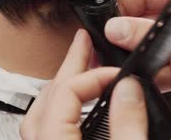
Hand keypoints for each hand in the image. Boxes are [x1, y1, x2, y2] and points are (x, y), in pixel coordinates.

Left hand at [20, 30, 148, 139]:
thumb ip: (128, 123)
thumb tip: (128, 87)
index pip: (66, 92)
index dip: (95, 75)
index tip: (121, 73)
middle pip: (47, 97)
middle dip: (69, 66)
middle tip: (84, 43)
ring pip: (42, 113)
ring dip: (62, 86)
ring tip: (79, 67)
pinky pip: (48, 128)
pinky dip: (62, 108)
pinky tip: (79, 105)